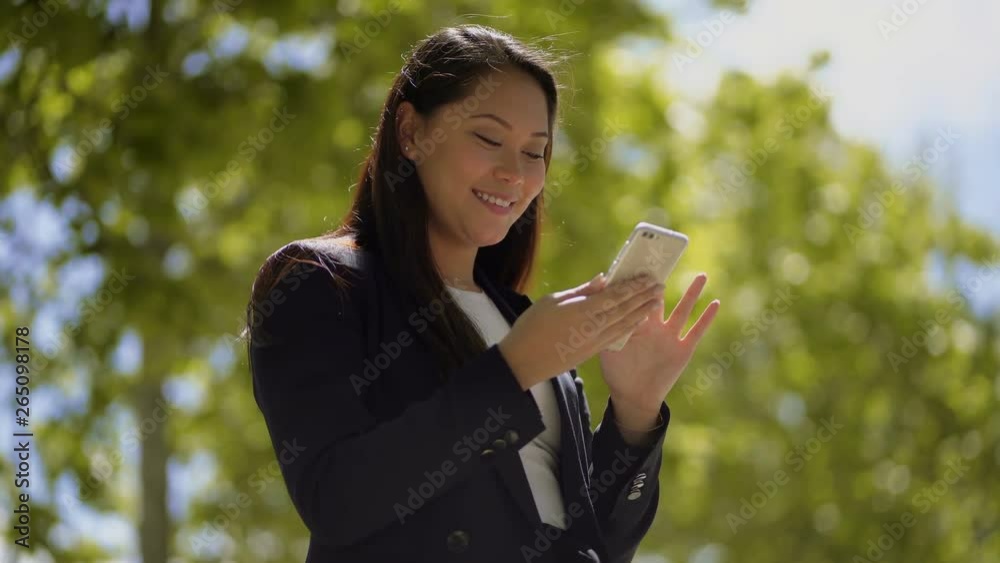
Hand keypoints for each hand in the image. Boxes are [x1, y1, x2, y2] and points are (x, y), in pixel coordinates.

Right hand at [498, 272, 664, 389]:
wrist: (523, 361)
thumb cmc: (533, 326)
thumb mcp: (553, 301)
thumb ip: (581, 291)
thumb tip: (603, 279)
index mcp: (583, 311)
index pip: (615, 296)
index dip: (633, 286)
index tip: (647, 277)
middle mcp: (593, 327)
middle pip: (625, 309)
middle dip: (643, 297)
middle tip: (659, 286)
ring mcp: (594, 341)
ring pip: (625, 324)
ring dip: (642, 312)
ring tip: (655, 302)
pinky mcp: (592, 352)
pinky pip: (617, 337)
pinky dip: (630, 327)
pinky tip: (638, 322)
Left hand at [598, 273, 719, 414]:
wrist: (633, 395)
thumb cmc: (618, 371)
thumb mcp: (608, 348)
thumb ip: (605, 328)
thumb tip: (597, 309)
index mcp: (636, 323)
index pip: (638, 297)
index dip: (640, 281)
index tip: (642, 261)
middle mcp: (655, 326)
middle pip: (661, 298)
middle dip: (665, 281)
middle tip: (669, 260)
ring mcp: (670, 336)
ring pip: (683, 310)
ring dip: (693, 294)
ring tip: (702, 275)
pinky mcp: (683, 350)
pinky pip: (696, 331)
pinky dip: (706, 319)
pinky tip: (715, 303)